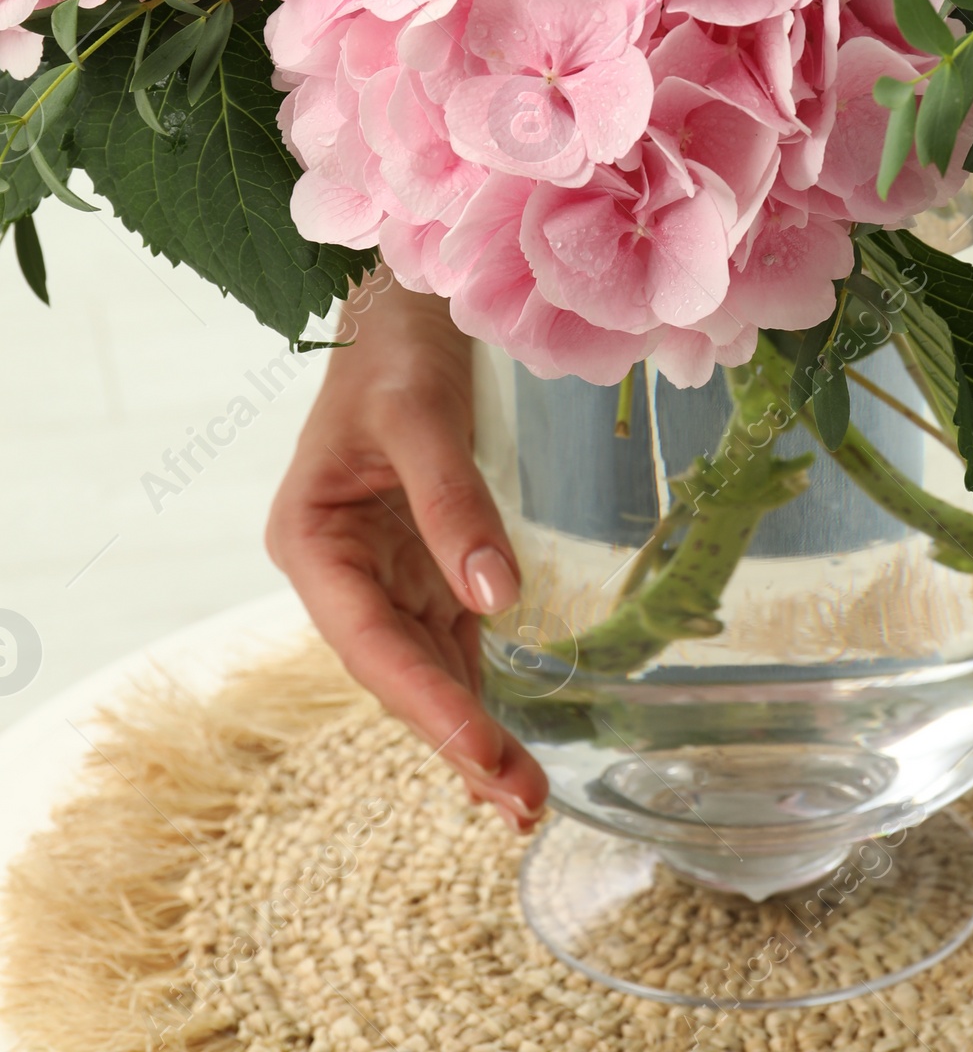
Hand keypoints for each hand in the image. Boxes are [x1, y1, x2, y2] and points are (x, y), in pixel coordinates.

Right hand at [264, 270, 545, 832]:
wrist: (398, 312)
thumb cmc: (392, 354)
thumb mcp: (419, 416)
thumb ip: (452, 504)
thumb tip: (497, 597)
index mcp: (310, 542)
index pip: (369, 642)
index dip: (426, 702)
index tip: (481, 752)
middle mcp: (340, 573)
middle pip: (397, 671)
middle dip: (454, 738)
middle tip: (517, 802)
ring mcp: (381, 576)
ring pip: (425, 670)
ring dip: (470, 731)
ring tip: (521, 799)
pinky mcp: (421, 569)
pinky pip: (450, 643)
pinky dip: (478, 692)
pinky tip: (505, 748)